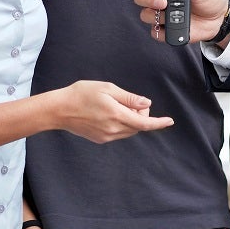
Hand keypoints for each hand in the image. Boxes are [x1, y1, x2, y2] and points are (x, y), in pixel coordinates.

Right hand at [55, 81, 173, 142]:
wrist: (59, 110)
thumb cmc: (81, 94)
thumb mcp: (107, 88)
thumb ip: (128, 98)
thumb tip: (146, 103)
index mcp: (117, 115)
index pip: (145, 122)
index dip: (159, 122)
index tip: (170, 121)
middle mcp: (114, 129)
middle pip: (138, 126)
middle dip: (141, 114)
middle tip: (130, 101)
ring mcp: (107, 137)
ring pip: (129, 130)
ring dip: (131, 120)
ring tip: (116, 105)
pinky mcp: (101, 139)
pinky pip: (119, 133)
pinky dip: (121, 124)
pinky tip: (108, 113)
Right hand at [133, 0, 227, 43]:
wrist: (218, 18)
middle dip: (148, 0)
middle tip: (163, 3)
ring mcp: (161, 14)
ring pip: (145, 15)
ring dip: (156, 16)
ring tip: (173, 16)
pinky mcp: (166, 30)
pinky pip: (156, 33)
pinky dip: (163, 32)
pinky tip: (174, 29)